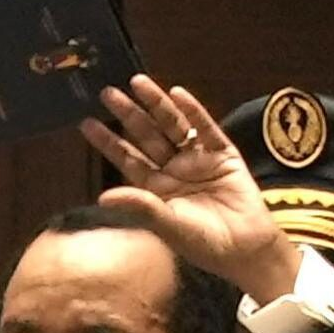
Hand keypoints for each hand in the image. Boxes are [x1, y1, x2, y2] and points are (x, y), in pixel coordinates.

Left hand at [79, 75, 299, 301]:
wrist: (246, 249)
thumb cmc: (205, 244)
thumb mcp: (168, 225)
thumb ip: (140, 206)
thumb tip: (103, 197)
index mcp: (157, 188)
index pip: (128, 159)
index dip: (108, 141)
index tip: (87, 123)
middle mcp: (174, 170)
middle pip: (147, 136)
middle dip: (128, 114)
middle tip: (107, 93)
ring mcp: (198, 160)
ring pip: (173, 126)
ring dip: (157, 104)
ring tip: (138, 83)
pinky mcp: (223, 155)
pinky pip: (206, 129)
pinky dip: (194, 111)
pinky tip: (178, 94)